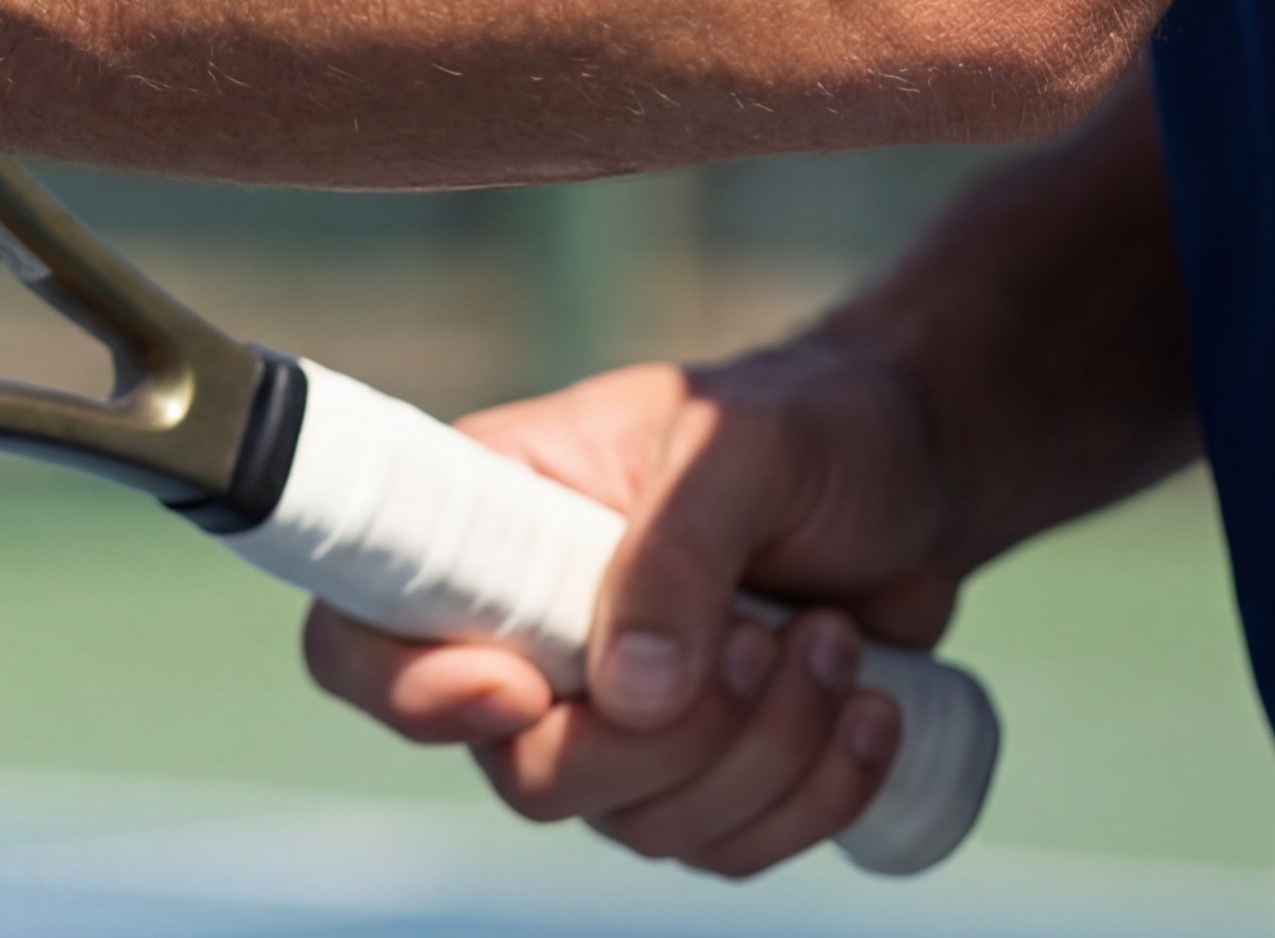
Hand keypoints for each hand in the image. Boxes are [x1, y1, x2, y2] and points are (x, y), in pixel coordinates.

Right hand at [299, 341, 966, 877]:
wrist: (912, 473)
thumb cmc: (805, 425)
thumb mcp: (737, 446)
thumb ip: (675, 554)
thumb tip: (631, 695)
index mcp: (479, 531)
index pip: (362, 642)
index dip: (408, 692)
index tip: (518, 688)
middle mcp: (523, 640)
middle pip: (526, 774)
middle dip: (662, 743)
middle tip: (759, 636)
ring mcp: (610, 721)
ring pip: (644, 825)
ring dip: (765, 753)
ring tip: (835, 642)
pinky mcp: (701, 773)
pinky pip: (731, 850)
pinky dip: (818, 794)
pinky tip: (872, 705)